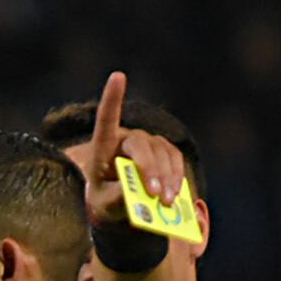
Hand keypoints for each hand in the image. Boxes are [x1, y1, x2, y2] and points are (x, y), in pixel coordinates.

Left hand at [79, 71, 186, 227]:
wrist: (117, 202)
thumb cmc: (105, 200)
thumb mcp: (104, 205)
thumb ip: (117, 198)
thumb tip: (140, 192)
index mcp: (103, 147)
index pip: (107, 118)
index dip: (113, 97)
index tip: (118, 76)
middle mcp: (126, 138)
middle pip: (141, 144)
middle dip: (149, 169)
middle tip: (154, 193)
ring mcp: (147, 143)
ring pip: (161, 152)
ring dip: (166, 177)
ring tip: (166, 202)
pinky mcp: (164, 152)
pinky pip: (174, 159)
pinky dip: (176, 176)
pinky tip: (174, 194)